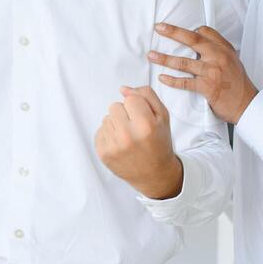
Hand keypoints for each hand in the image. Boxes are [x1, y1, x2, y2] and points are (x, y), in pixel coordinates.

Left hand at [94, 85, 183, 199]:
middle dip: (125, 114)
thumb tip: (123, 89)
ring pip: (106, 118)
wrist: (154, 174)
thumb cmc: (159, 142)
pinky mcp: (103, 153)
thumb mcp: (163, 116)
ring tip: (129, 137)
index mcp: (145, 125)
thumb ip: (146, 95)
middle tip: (136, 128)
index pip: (130, 99)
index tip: (144, 119)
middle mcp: (128, 136)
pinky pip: (100, 131)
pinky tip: (121, 145)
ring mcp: (113, 146)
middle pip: (115, 106)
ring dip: (116, 124)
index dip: (138, 107)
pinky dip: (109, 135)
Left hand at [149, 22, 257, 123]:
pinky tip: (162, 78)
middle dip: (173, 32)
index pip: (205, 32)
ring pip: (184, 62)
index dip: (189, 29)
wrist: (246, 104)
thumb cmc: (238, 84)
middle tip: (159, 28)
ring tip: (151, 56)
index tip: (173, 28)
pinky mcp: (207, 87)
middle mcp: (219, 57)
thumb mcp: (232, 61)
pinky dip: (172, 80)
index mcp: (224, 49)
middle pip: (192, 39)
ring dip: (164, 59)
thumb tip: (199, 46)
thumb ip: (217, 52)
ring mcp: (212, 71)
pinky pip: (185, 82)